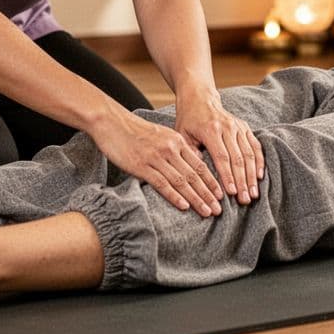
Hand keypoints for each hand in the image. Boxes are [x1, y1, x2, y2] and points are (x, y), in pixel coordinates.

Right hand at [91, 110, 223, 217]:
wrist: (112, 122)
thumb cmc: (135, 131)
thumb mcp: (162, 135)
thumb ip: (176, 148)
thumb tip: (191, 164)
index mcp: (177, 141)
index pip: (200, 165)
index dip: (212, 182)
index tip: (221, 196)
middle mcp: (170, 149)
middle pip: (194, 176)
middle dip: (208, 194)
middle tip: (219, 210)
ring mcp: (156, 157)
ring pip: (181, 181)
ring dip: (196, 199)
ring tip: (207, 211)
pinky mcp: (141, 165)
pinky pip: (162, 183)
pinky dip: (174, 196)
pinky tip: (184, 206)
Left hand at [175, 91, 264, 203]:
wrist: (200, 98)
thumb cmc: (188, 120)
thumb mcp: (182, 135)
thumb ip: (190, 154)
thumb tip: (199, 176)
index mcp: (211, 129)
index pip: (222, 157)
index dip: (228, 176)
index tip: (231, 193)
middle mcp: (227, 127)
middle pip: (238, 158)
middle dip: (242, 181)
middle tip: (245, 200)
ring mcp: (238, 127)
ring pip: (249, 154)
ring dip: (252, 176)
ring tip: (253, 193)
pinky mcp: (245, 127)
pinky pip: (255, 146)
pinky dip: (259, 162)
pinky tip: (260, 177)